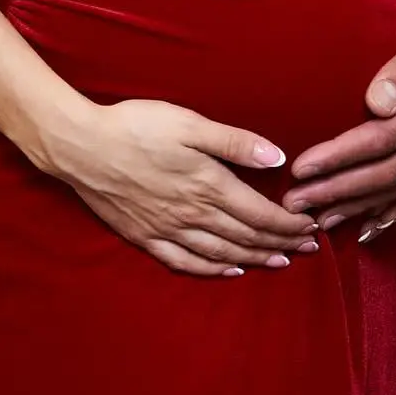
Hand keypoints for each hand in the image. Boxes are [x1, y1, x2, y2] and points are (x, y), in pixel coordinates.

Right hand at [42, 97, 320, 277]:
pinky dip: (212, 270)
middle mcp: (193, 213)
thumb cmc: (138, 126)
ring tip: (280, 262)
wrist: (82, 146)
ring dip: (254, 258)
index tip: (313, 226)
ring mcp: (168, 229)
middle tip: (309, 247)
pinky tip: (228, 270)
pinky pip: (186, 262)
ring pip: (222, 252)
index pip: (260, 213)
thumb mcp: (190, 123)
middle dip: (281, 242)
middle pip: (246, 236)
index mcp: (208, 183)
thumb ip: (235, 143)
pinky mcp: (146, 237)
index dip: (289, 223)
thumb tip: (278, 159)